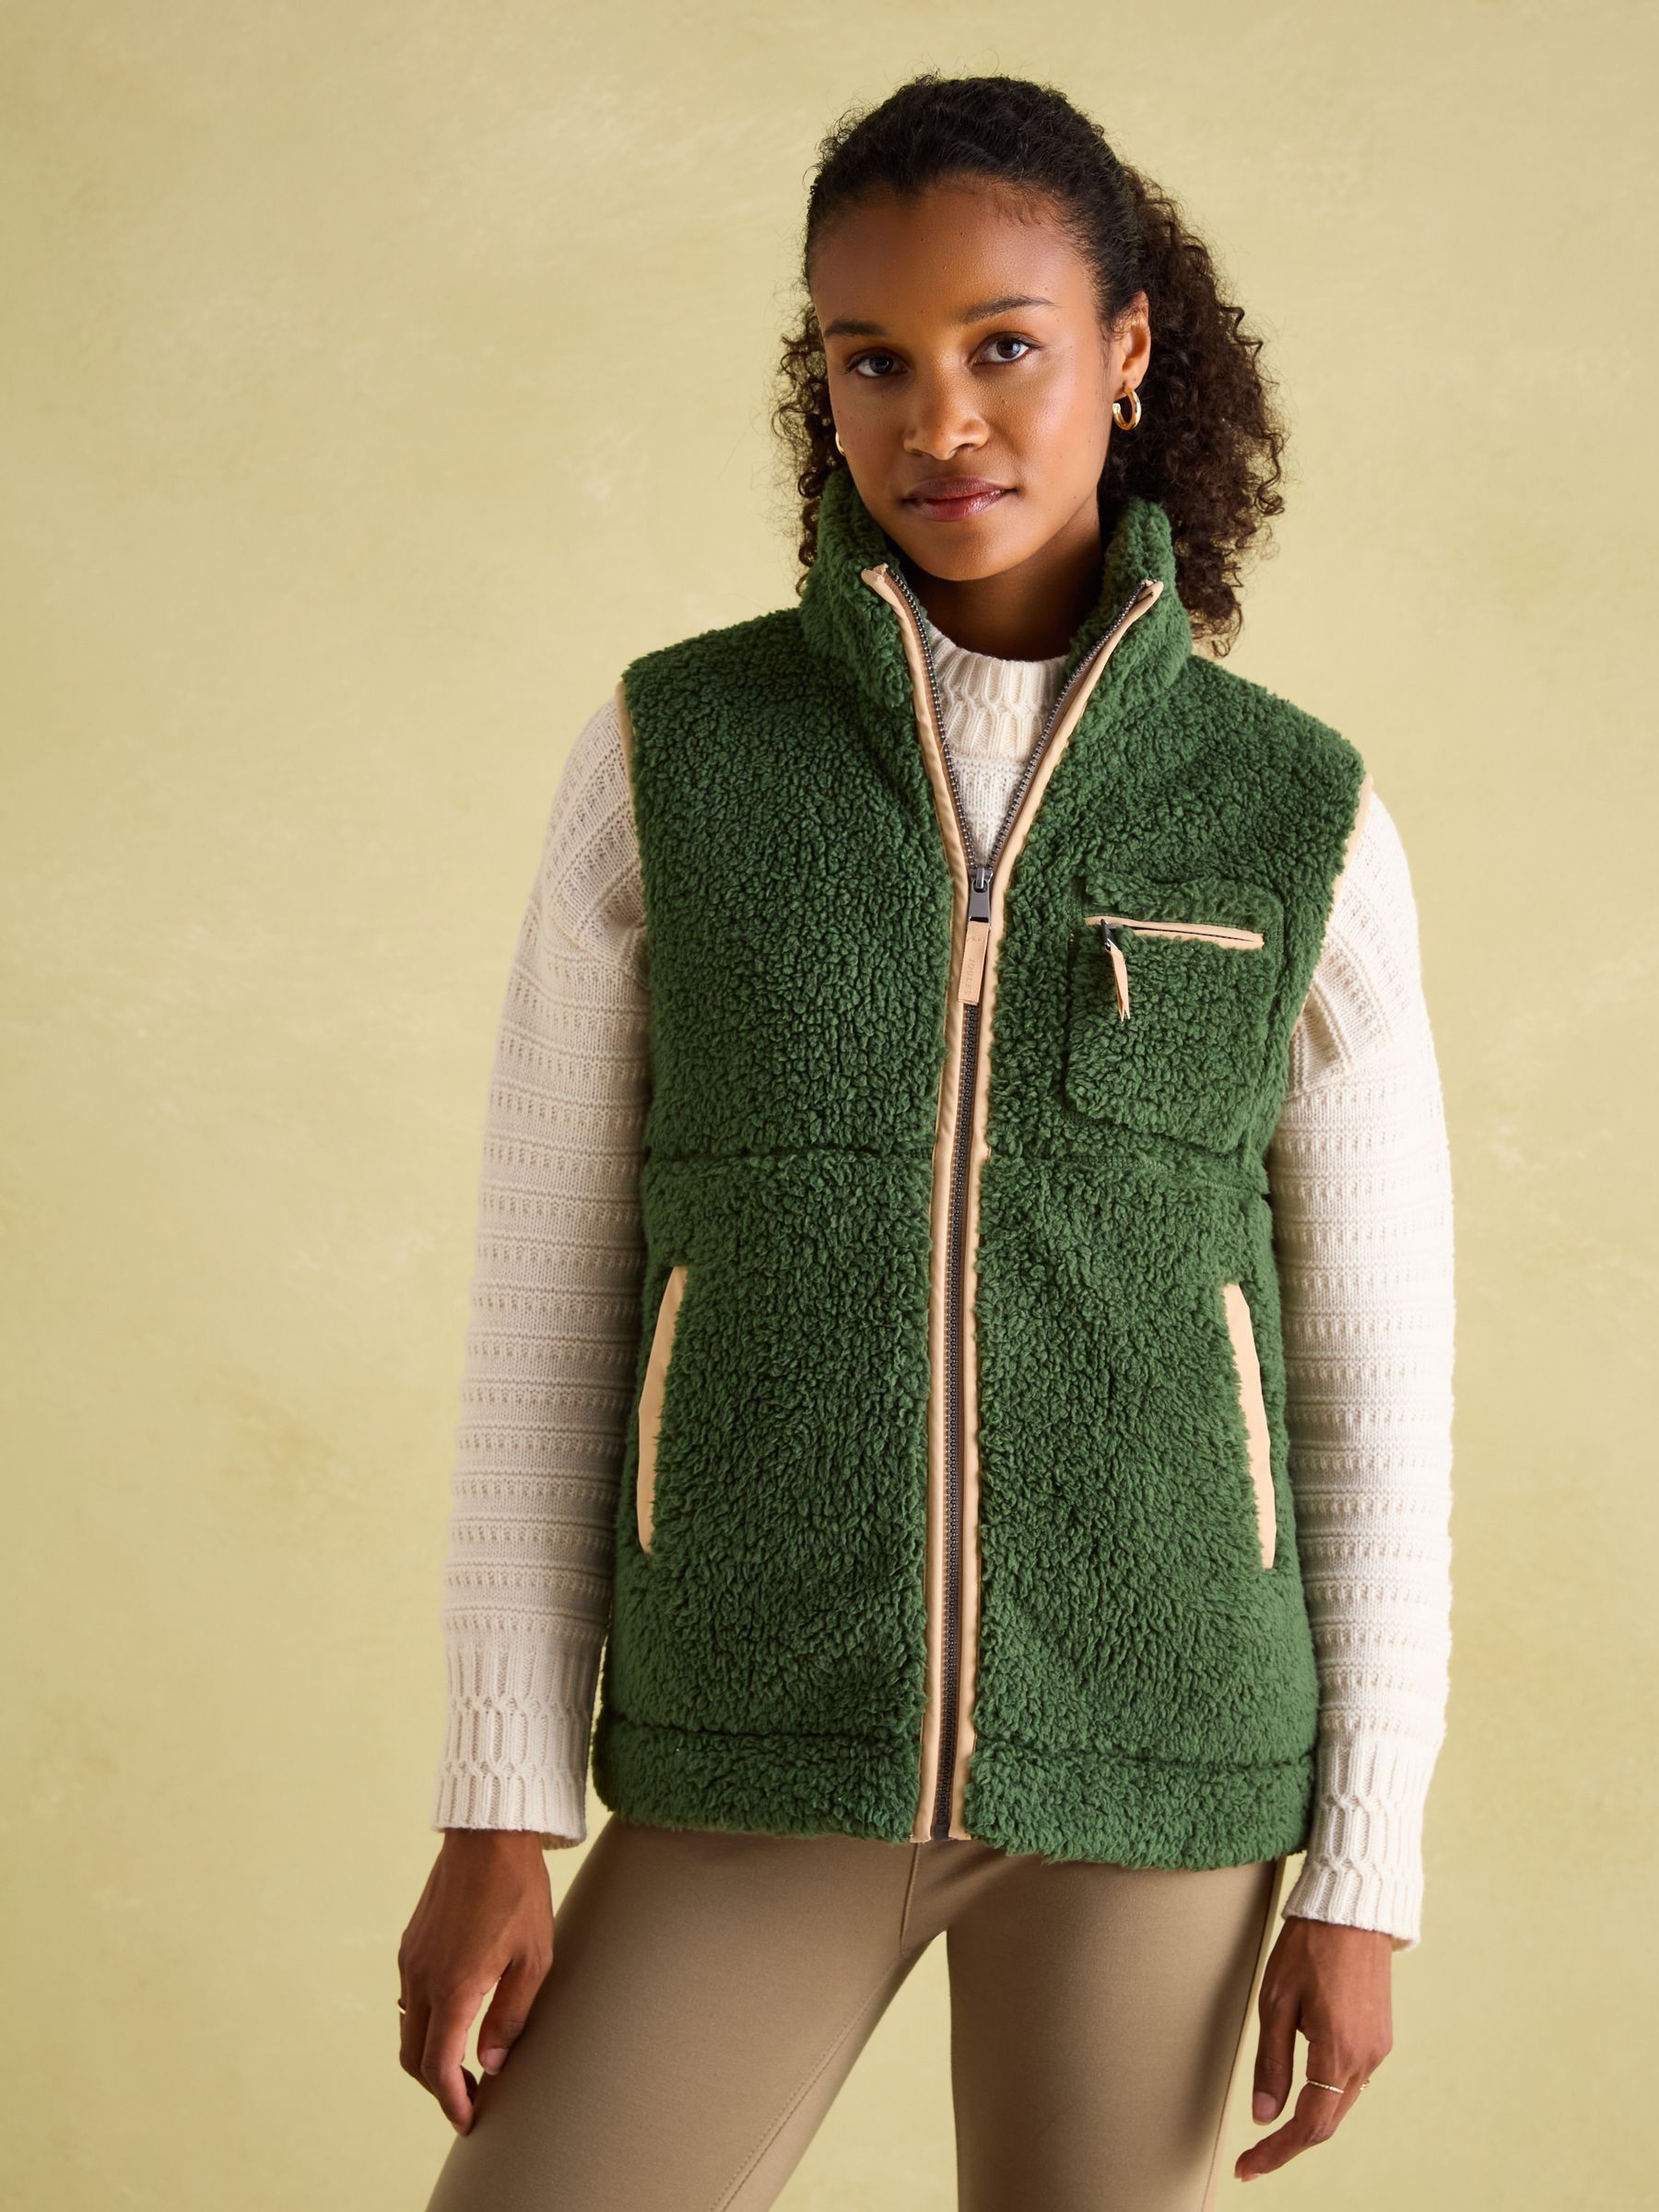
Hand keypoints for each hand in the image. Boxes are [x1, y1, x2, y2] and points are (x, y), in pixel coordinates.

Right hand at [398, 1830, 554, 2133]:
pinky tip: (454, 2015)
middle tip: (469, 2096)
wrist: (488, 1834)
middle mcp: (423, 1978)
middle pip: (413, 2057)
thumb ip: (510, 2016)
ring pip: (409, 2027)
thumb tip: (490, 2063)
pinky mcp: (411, 1943)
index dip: (451, 2102)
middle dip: (437, 2086)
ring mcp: (411, 1959)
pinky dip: (426, 2021)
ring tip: (465, 2059)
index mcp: (454, 1987)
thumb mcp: (533, 1958)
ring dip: (429, 2053)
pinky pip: (410, 1997)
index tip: (468, 2119)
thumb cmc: (519, 1892)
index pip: (437, 2067)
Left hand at [1234, 1913, 1396, 2182]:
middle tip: (1252, 2154)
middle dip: (1289, 2141)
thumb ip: (1271, 2063)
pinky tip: (1302, 2085)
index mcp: (1338, 2052)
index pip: (1309, 2125)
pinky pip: (1351, 2079)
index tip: (1247, 2167)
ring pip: (1340, 2102)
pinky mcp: (1380, 2037)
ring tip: (1272, 2124)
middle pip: (1327, 2120)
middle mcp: (1366, 2058)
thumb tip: (1264, 2116)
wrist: (1353, 1908)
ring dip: (1308, 2117)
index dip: (1276, 2153)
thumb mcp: (1275, 2001)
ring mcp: (1378, 2049)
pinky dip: (1325, 2092)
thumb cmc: (1308, 1946)